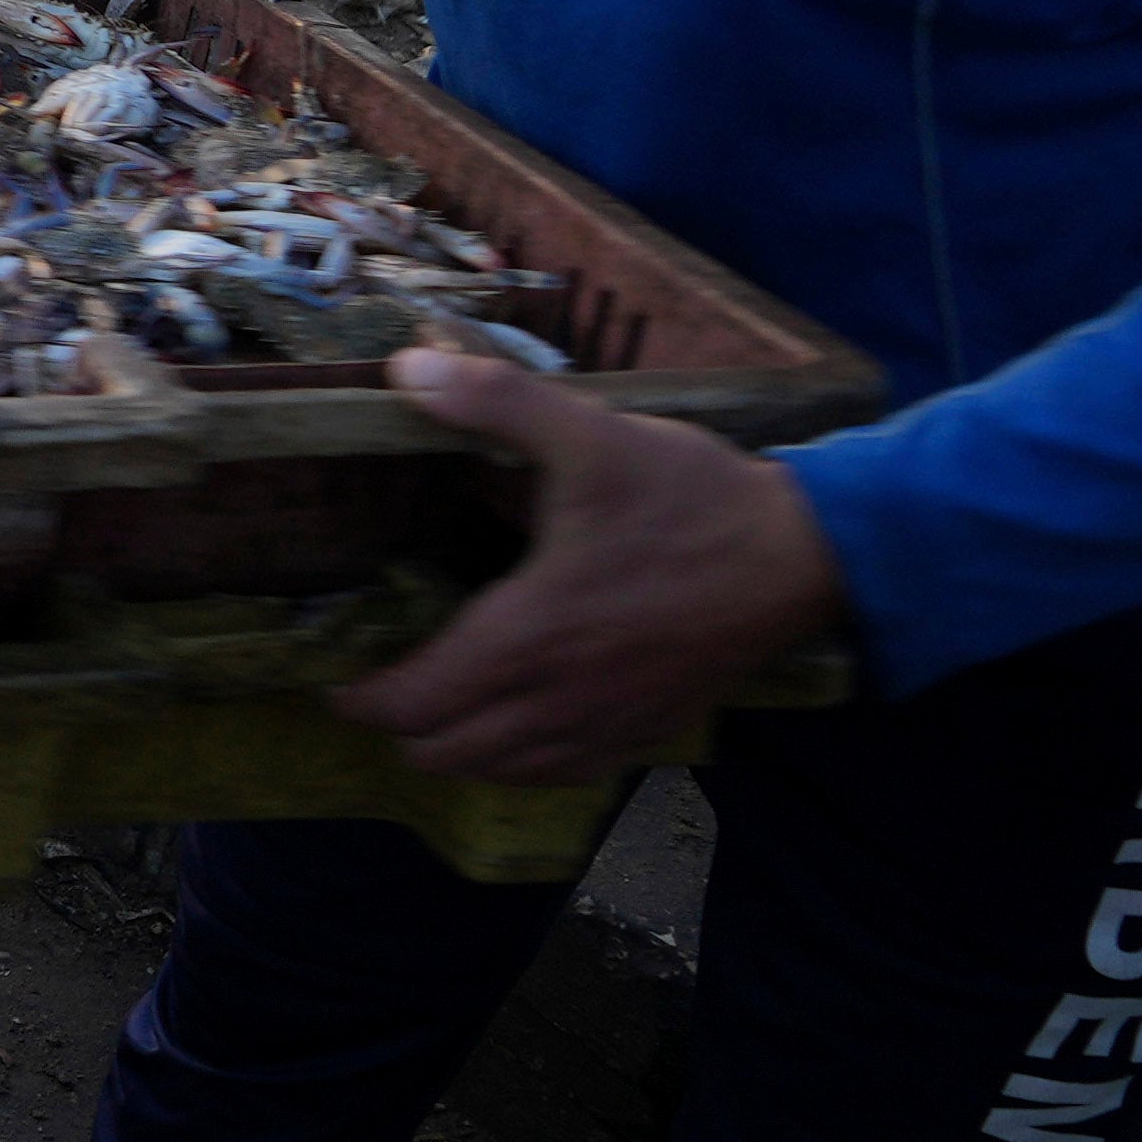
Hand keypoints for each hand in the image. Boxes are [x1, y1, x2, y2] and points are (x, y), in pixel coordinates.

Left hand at [335, 351, 843, 786]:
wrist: (805, 557)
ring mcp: (608, 724)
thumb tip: (406, 368)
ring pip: (501, 772)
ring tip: (437, 705)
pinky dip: (520, 761)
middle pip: (444, 752)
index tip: (335, 677)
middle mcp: (560, 699)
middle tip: (380, 684)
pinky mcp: (650, 730)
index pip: (414, 704)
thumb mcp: (592, 436)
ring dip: (455, 749)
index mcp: (529, 636)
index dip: (361, 699)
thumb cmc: (694, 500)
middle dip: (399, 727)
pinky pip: (562, 773)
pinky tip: (518, 723)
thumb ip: (496, 402)